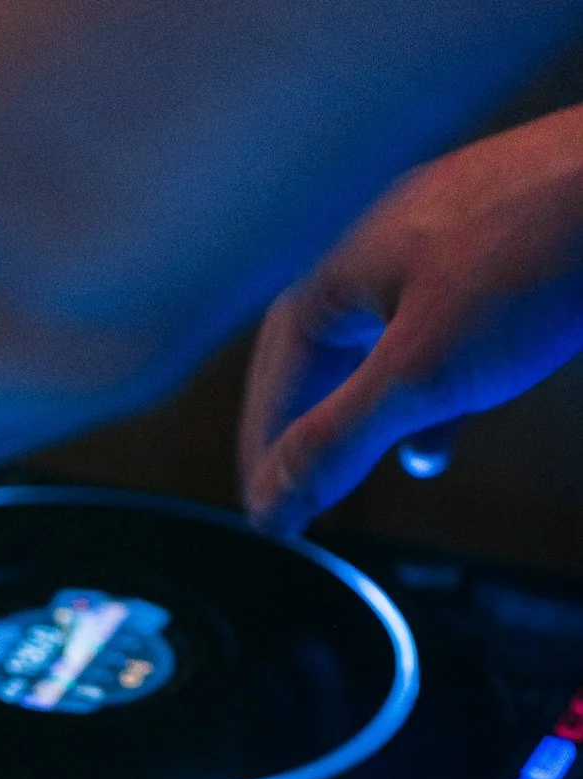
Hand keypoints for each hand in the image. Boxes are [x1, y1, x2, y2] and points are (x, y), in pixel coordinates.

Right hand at [241, 105, 582, 534]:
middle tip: (306, 492)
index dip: (266, 447)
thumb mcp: (420, 374)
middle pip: (323, 355)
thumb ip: (338, 442)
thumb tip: (272, 503)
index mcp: (344, 264)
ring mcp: (447, 243)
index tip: (268, 509)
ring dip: (377, 412)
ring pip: (386, 343)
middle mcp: (386, 245)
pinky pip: (444, 327)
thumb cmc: (538, 254)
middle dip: (314, 429)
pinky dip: (436, 386)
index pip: (276, 372)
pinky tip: (450, 423)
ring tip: (379, 466)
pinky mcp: (503, 250)